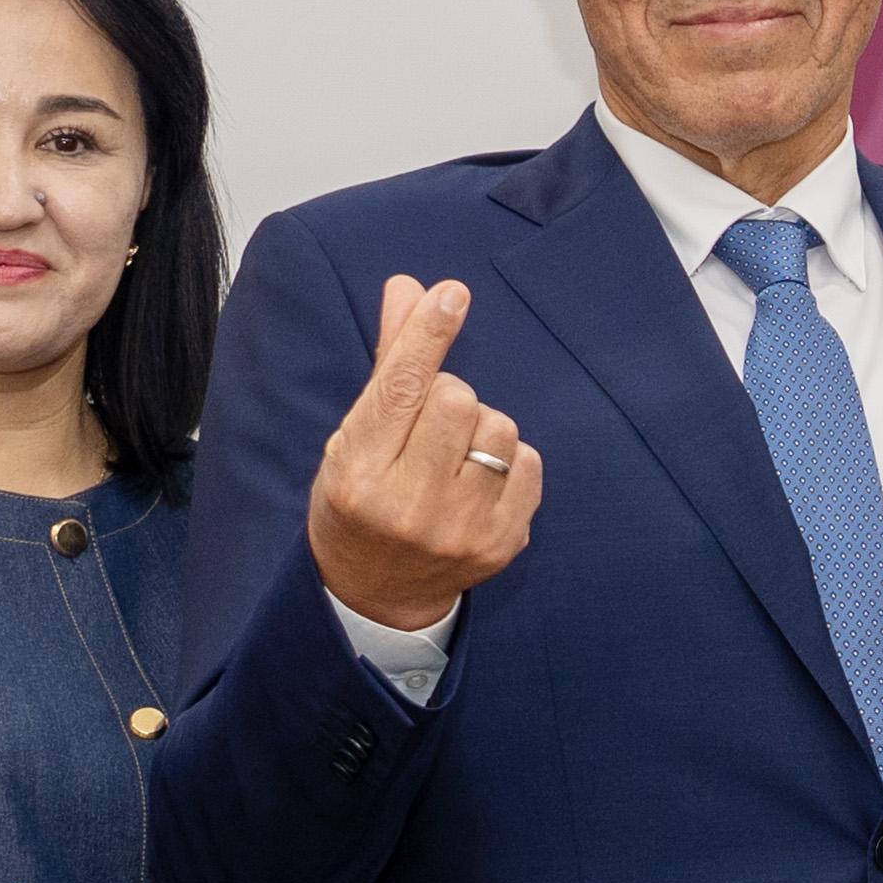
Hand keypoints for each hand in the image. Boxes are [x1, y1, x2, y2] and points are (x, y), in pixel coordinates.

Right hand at [310, 275, 544, 634]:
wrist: (375, 594)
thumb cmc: (359, 501)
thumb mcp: (353, 437)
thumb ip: (388, 364)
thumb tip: (409, 288)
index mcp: (358, 474)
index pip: (399, 389)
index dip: (426, 336)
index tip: (451, 294)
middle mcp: (408, 506)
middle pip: (459, 399)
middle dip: (449, 395)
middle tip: (429, 423)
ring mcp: (459, 530)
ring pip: (500, 426)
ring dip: (481, 426)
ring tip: (453, 455)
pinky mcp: (501, 545)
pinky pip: (529, 463)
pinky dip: (510, 459)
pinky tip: (479, 479)